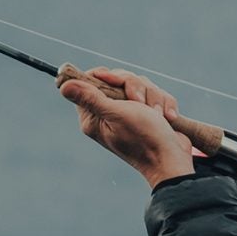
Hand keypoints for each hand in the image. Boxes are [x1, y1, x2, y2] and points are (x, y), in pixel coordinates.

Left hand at [59, 65, 196, 188]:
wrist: (173, 159)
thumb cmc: (144, 139)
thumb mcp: (116, 114)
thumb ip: (91, 98)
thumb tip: (64, 86)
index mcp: (94, 116)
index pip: (90, 81)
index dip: (106, 76)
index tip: (117, 81)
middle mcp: (109, 113)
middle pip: (117, 78)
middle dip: (135, 87)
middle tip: (139, 102)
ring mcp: (129, 113)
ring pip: (139, 84)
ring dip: (153, 97)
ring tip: (157, 115)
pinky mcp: (146, 113)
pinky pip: (153, 94)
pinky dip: (163, 103)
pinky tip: (167, 118)